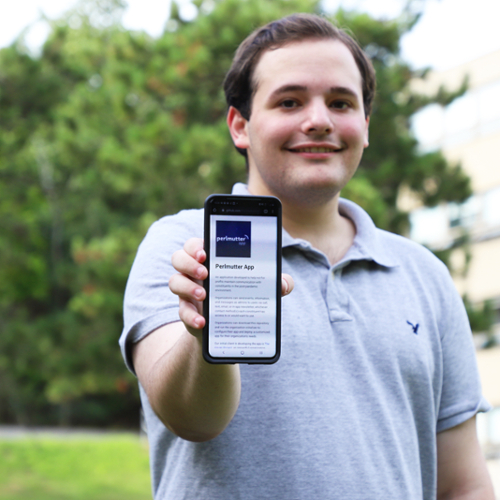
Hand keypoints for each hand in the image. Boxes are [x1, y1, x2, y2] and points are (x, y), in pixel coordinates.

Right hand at [169, 238, 293, 336]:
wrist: (230, 327)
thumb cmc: (243, 296)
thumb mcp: (260, 288)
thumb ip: (275, 283)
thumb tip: (285, 283)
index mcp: (210, 259)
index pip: (196, 244)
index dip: (196, 245)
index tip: (206, 252)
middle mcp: (194, 272)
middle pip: (179, 257)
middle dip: (188, 262)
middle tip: (205, 272)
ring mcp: (187, 291)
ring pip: (174, 281)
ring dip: (187, 287)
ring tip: (203, 296)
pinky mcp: (187, 311)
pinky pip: (181, 311)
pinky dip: (190, 316)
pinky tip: (202, 322)